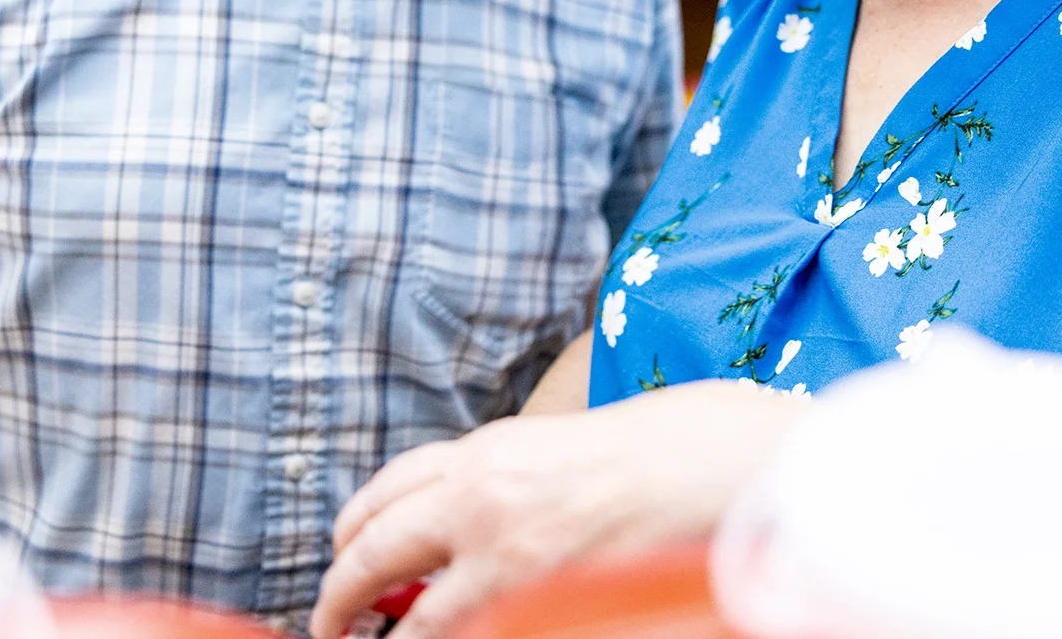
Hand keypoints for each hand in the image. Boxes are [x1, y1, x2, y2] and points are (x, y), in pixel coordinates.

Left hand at [308, 381, 803, 638]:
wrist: (734, 467)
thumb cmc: (675, 447)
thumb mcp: (572, 441)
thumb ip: (516, 476)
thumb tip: (476, 517)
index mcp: (489, 450)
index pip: (389, 489)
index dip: (356, 526)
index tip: (347, 549)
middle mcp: (482, 500)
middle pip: (371, 552)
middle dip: (337, 594)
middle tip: (327, 622)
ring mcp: (508, 561)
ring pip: (415, 622)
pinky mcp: (541, 603)